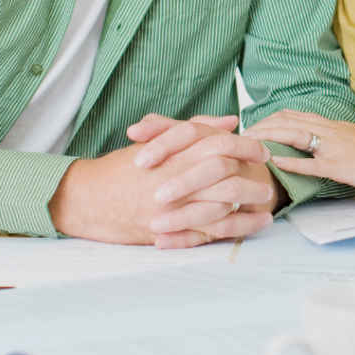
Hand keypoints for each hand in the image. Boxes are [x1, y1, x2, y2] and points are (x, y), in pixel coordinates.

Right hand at [49, 114, 276, 248]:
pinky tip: (254, 223)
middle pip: (225, 174)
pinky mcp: (167, 233)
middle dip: (253, 175)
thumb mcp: (155, 141)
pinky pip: (209, 232)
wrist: (84, 199)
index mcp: (173, 154)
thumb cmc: (122, 168)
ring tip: (267, 200)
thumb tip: (228, 121)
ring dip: (250, 202)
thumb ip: (194, 129)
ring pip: (221, 205)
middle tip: (270, 175)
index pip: (219, 144)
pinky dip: (237, 228)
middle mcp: (173, 180)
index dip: (246, 145)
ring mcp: (170, 209)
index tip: (262, 148)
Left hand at [242, 110, 354, 194]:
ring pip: (296, 135)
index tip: (252, 125)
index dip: (270, 119)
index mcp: (333, 125)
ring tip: (249, 142)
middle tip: (240, 133)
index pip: (294, 115)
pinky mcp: (341, 167)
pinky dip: (291, 161)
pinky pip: (312, 163)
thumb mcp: (352, 141)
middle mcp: (331, 131)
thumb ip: (331, 140)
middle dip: (262, 125)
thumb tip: (310, 145)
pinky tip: (275, 162)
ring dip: (269, 137)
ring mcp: (335, 148)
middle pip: (289, 121)